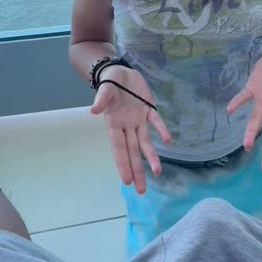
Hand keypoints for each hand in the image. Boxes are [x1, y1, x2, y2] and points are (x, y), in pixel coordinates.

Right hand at [91, 65, 170, 193]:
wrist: (119, 70)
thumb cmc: (109, 82)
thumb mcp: (105, 89)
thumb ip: (101, 100)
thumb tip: (94, 110)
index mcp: (114, 124)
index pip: (119, 148)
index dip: (123, 164)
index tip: (126, 181)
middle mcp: (127, 126)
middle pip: (133, 152)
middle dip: (137, 170)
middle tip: (140, 190)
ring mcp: (138, 119)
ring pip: (145, 142)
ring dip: (151, 157)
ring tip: (158, 173)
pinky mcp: (148, 108)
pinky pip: (156, 121)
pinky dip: (161, 130)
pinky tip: (168, 141)